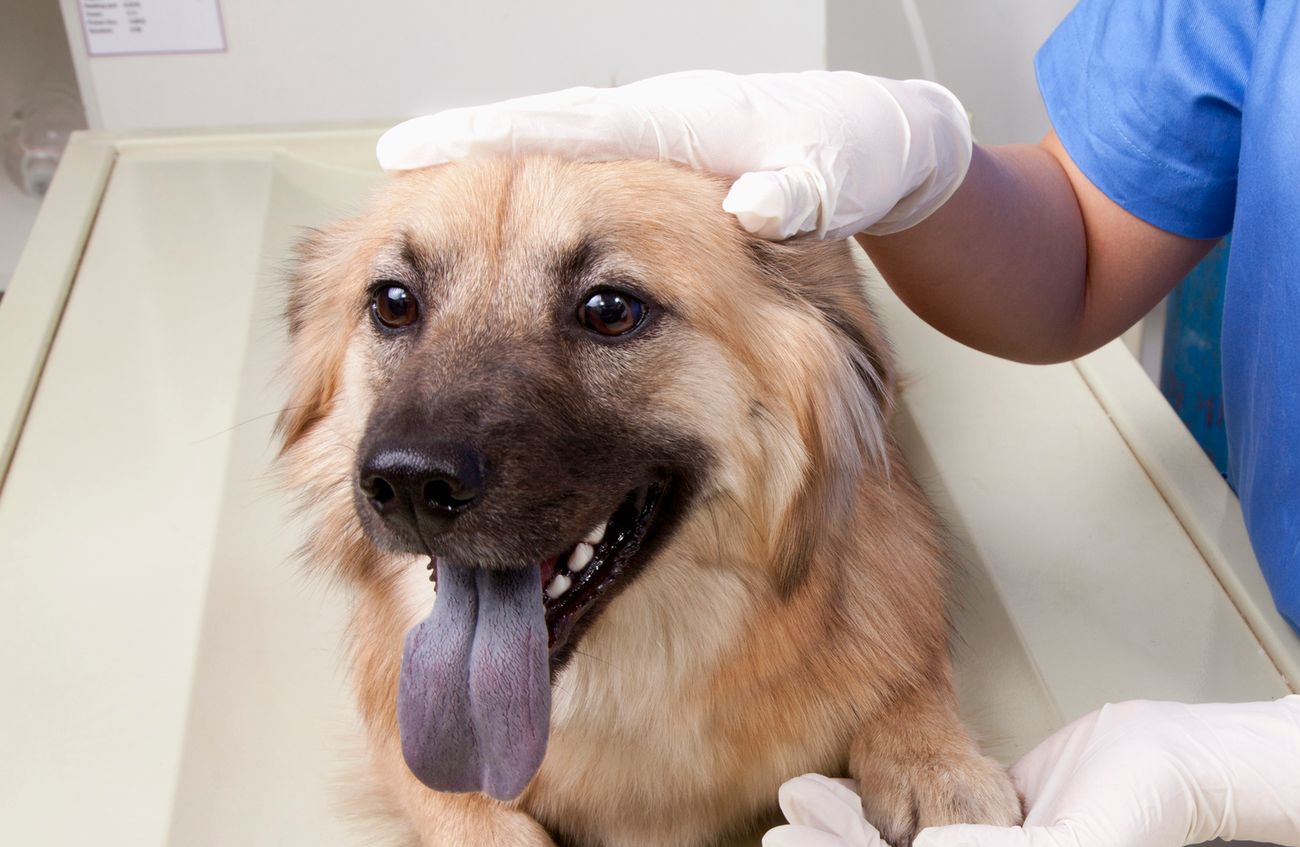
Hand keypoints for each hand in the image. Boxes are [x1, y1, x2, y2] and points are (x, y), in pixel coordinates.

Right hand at [377, 69, 972, 240]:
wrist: (874, 151)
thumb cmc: (857, 163)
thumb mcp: (839, 179)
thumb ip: (799, 196)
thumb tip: (756, 206)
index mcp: (684, 132)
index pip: (572, 128)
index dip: (493, 137)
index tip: (418, 149)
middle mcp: (650, 134)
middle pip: (538, 135)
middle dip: (464, 149)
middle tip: (392, 166)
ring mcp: (643, 151)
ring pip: (548, 157)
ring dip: (484, 174)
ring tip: (412, 202)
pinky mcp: (644, 182)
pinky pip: (569, 184)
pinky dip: (523, 195)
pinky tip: (482, 231)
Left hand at [762, 697, 1299, 846]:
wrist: (1184, 761)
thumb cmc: (1139, 807)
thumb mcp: (1076, 844)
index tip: (785, 841)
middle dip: (834, 840)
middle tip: (784, 804)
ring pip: (904, 838)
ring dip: (854, 816)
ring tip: (804, 788)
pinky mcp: (995, 806)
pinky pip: (928, 805)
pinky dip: (890, 791)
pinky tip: (861, 773)